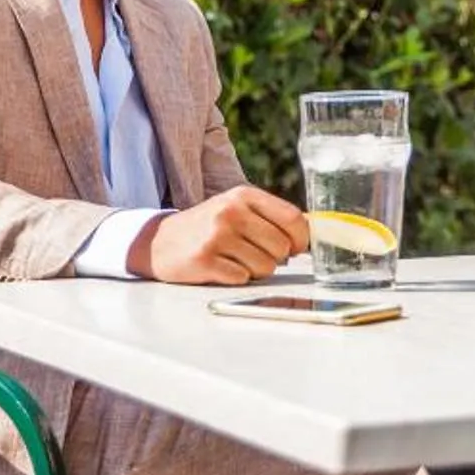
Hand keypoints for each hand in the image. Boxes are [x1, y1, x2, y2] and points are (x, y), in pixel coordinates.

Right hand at [137, 186, 310, 285]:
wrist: (160, 241)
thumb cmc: (208, 227)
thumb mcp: (237, 209)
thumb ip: (271, 218)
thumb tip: (314, 234)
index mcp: (244, 195)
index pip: (293, 219)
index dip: (302, 239)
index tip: (296, 248)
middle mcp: (231, 212)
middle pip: (282, 248)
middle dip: (274, 258)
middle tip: (253, 253)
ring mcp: (217, 236)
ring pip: (265, 267)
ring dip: (255, 270)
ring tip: (234, 259)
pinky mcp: (205, 260)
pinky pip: (242, 279)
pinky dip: (236, 278)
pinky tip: (220, 267)